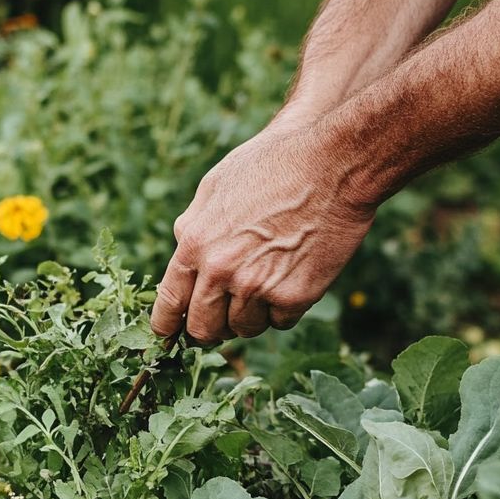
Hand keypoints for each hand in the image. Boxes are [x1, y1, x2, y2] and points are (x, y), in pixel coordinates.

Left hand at [150, 122, 376, 341]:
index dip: (167, 325)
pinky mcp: (293, 297)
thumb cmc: (273, 166)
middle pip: (203, 328)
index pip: (170, 302)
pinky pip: (280, 322)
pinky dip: (285, 307)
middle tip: (225, 316)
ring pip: (243, 328)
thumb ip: (194, 228)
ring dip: (252, 314)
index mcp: (195, 244)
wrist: (332, 162)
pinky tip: (294, 274)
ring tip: (269, 278)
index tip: (168, 336)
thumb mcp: (215, 188)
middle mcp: (220, 271)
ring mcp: (257, 287)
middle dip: (211, 327)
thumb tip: (182, 257)